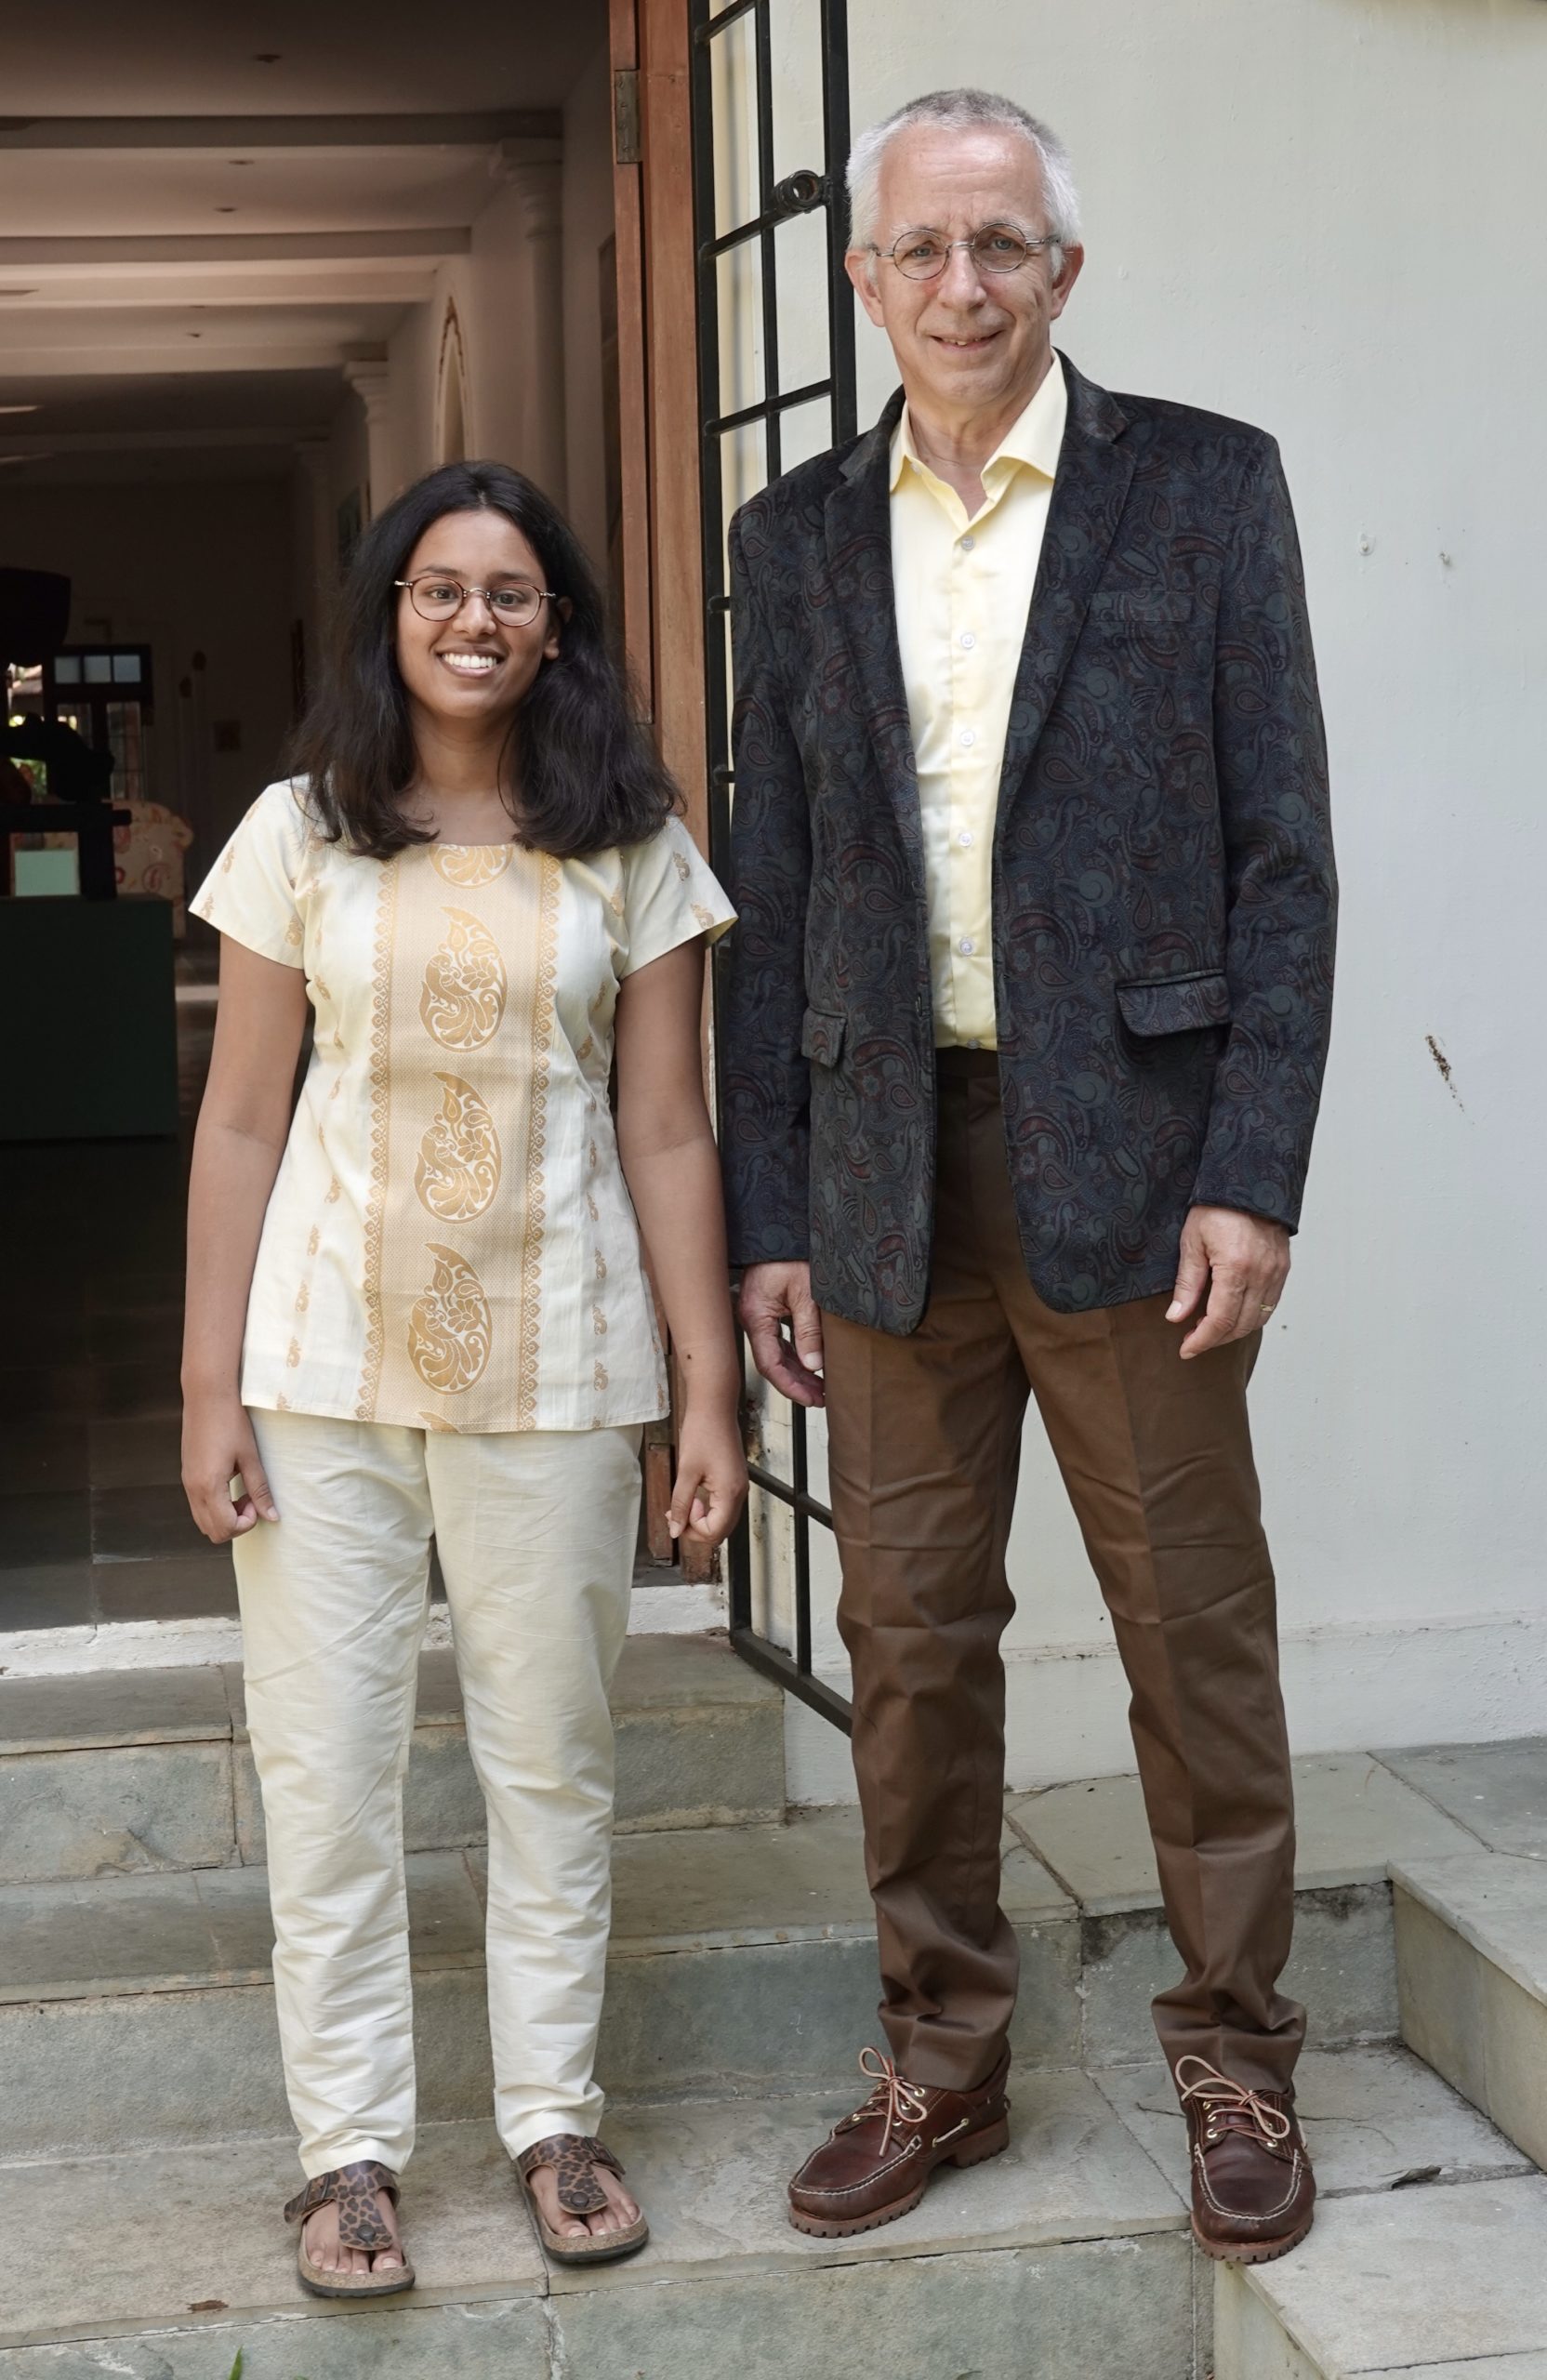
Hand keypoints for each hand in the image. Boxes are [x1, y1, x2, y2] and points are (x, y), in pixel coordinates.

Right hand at [182, 1394, 278, 1541]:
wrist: (207, 1396)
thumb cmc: (230, 1422)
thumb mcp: (250, 1457)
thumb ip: (260, 1490)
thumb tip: (272, 1516)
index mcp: (209, 1486)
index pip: (225, 1528)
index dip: (246, 1522)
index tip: (256, 1500)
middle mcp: (193, 1489)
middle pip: (212, 1531)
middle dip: (236, 1524)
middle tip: (251, 1499)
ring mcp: (187, 1483)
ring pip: (203, 1521)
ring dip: (225, 1516)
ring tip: (242, 1492)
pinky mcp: (187, 1475)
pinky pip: (199, 1505)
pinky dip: (216, 1506)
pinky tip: (230, 1484)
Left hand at [668, 1406, 748, 1548]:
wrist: (713, 1407)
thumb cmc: (702, 1433)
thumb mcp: (686, 1472)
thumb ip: (680, 1504)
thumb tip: (675, 1530)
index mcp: (729, 1492)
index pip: (715, 1531)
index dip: (693, 1529)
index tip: (680, 1511)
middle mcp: (739, 1492)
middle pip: (721, 1530)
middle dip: (696, 1528)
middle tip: (677, 1513)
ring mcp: (739, 1486)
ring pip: (722, 1519)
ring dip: (701, 1519)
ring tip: (683, 1504)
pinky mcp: (734, 1480)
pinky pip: (723, 1506)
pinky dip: (708, 1509)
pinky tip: (693, 1497)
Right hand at [738, 1262, 825, 1406]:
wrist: (779, 1229)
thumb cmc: (789, 1253)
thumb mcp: (806, 1292)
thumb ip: (809, 1329)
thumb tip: (814, 1364)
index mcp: (755, 1316)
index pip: (769, 1364)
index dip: (790, 1386)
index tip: (811, 1399)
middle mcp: (753, 1318)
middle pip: (773, 1362)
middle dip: (797, 1384)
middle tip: (821, 1398)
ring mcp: (759, 1314)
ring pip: (777, 1353)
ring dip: (798, 1371)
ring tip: (821, 1387)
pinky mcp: (768, 1309)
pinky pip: (780, 1339)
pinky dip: (796, 1354)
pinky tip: (812, 1364)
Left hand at [1167, 1205, 1289, 1359]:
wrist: (1249, 1181)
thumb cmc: (1217, 1206)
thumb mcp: (1192, 1242)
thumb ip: (1187, 1283)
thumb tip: (1176, 1317)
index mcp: (1236, 1268)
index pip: (1220, 1321)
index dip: (1202, 1340)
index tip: (1186, 1349)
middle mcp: (1262, 1274)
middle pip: (1241, 1326)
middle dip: (1215, 1339)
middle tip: (1193, 1340)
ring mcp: (1277, 1272)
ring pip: (1258, 1319)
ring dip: (1234, 1331)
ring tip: (1210, 1328)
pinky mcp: (1283, 1269)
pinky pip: (1270, 1304)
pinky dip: (1251, 1316)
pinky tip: (1232, 1313)